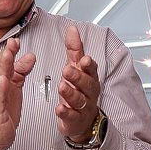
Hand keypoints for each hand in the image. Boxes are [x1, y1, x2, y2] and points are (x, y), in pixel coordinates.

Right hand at [0, 38, 36, 149]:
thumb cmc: (2, 111)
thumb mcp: (14, 87)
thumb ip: (20, 71)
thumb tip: (29, 56)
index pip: (2, 61)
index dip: (9, 50)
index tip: (16, 40)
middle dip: (6, 54)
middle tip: (13, 43)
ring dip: (2, 67)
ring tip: (8, 55)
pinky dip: (0, 89)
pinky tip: (3, 80)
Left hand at [55, 22, 102, 140]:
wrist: (82, 120)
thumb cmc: (79, 90)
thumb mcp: (76, 68)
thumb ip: (74, 50)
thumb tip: (72, 29)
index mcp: (89, 77)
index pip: (91, 69)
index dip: (88, 65)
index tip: (84, 59)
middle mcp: (89, 92)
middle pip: (86, 84)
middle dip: (78, 76)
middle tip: (67, 70)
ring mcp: (83, 107)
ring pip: (79, 99)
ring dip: (71, 93)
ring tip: (62, 87)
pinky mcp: (75, 120)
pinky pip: (72, 116)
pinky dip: (66, 113)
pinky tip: (59, 109)